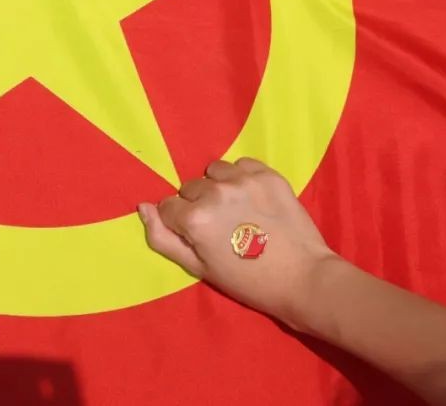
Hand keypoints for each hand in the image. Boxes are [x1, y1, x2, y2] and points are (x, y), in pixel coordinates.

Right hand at [139, 157, 337, 329]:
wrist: (303, 278)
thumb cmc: (247, 281)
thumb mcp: (198, 268)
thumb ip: (162, 238)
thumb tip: (142, 207)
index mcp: (195, 218)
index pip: (168, 207)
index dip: (180, 224)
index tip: (200, 238)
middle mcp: (216, 192)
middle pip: (190, 188)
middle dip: (198, 204)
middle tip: (222, 228)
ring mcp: (244, 180)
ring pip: (213, 172)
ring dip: (218, 187)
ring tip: (237, 211)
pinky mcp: (268, 174)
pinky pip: (241, 164)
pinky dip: (241, 177)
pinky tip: (253, 200)